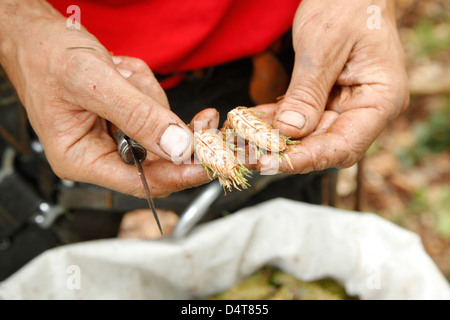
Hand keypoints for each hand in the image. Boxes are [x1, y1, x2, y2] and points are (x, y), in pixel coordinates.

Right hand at [0, 1, 216, 196]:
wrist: (38, 36)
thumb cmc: (47, 56)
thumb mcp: (93, 83)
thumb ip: (137, 116)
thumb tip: (177, 147)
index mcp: (82, 159)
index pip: (141, 182)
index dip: (179, 175)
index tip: (211, 164)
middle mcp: (99, 154)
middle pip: (157, 158)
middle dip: (172, 128)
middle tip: (204, 118)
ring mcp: (113, 137)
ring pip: (159, 130)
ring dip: (150, 98)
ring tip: (123, 75)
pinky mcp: (124, 119)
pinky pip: (154, 110)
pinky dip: (147, 89)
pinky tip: (124, 74)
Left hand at [254, 0, 408, 172]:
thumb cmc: (345, 4)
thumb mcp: (322, 46)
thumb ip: (307, 92)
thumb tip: (290, 131)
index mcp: (381, 99)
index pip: (344, 145)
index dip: (307, 159)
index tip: (271, 163)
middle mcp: (366, 109)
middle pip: (324, 145)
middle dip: (284, 152)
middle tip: (248, 156)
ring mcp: (345, 105)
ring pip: (307, 135)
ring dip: (274, 138)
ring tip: (242, 141)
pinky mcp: (326, 99)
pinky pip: (298, 117)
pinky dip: (274, 120)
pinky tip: (249, 121)